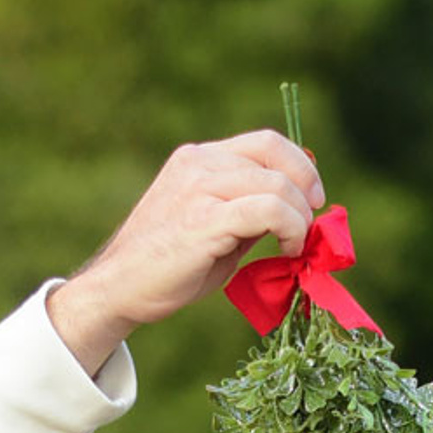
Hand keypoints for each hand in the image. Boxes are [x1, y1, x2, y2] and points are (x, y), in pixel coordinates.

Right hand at [47, 131, 323, 375]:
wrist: (120, 290)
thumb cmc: (168, 270)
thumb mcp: (216, 230)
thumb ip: (249, 214)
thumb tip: (296, 213)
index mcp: (199, 159)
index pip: (264, 142)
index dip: (299, 165)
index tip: (312, 198)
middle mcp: (199, 163)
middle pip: (274, 154)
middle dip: (306, 189)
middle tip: (311, 225)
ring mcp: (199, 187)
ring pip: (277, 184)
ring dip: (300, 217)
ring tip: (296, 246)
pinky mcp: (203, 218)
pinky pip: (267, 209)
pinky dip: (290, 229)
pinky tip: (288, 251)